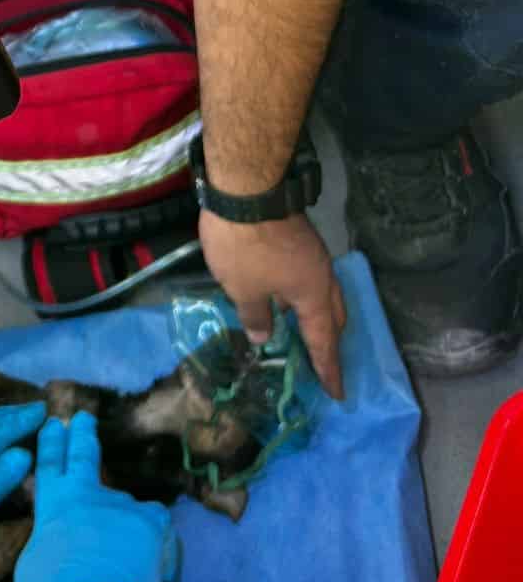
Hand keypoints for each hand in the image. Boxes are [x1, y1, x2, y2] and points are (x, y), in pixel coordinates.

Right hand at [14, 413, 176, 581]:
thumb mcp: (35, 562)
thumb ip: (52, 542)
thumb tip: (65, 542)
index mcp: (52, 506)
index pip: (49, 466)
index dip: (51, 444)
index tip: (54, 423)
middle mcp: (86, 495)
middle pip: (84, 456)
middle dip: (82, 436)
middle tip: (84, 418)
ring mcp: (120, 505)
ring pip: (129, 509)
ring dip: (127, 528)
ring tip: (128, 563)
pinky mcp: (150, 522)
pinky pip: (158, 527)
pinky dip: (158, 545)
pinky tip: (156, 567)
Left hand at [198, 209, 346, 399]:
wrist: (247, 188)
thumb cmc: (245, 246)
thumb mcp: (243, 289)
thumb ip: (255, 315)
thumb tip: (264, 336)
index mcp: (314, 294)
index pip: (324, 341)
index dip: (329, 369)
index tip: (338, 393)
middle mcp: (322, 275)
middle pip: (333, 314)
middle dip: (330, 341)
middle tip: (324, 364)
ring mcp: (312, 253)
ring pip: (321, 292)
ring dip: (315, 314)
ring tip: (300, 332)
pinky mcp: (299, 238)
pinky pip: (307, 276)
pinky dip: (300, 293)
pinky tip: (280, 296)